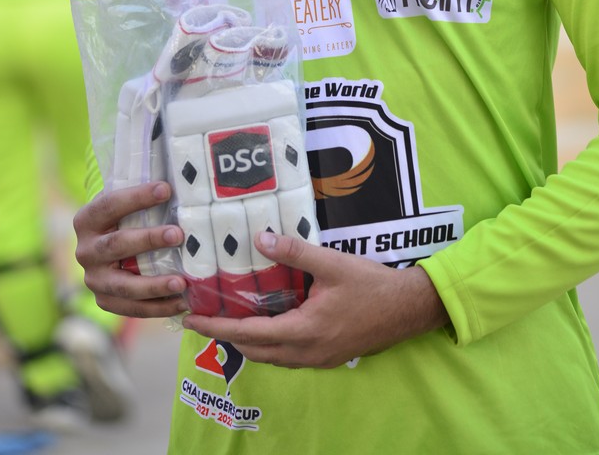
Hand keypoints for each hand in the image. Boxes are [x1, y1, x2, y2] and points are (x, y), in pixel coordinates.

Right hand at [73, 182, 188, 318]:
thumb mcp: (123, 206)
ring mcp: (93, 279)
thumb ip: (142, 196)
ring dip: (153, 284)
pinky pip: (131, 308)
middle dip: (148, 240)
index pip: (110, 205)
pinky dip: (157, 307)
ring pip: (123, 285)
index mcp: (86, 220)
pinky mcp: (104, 300)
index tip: (166, 189)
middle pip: (116, 245)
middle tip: (178, 235)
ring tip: (181, 282)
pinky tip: (182, 303)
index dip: (137, 197)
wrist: (103, 250)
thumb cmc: (123, 219)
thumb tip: (179, 179)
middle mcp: (84, 251)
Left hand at [182, 230, 448, 368]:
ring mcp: (318, 359)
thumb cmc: (371, 284)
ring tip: (231, 319)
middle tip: (206, 316)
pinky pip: (289, 356)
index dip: (217, 327)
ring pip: (272, 357)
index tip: (190, 321)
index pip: (248, 334)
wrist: (408, 309)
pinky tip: (270, 323)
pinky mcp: (328, 356)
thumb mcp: (332, 263)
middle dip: (227, 336)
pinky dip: (271, 343)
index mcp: (304, 331)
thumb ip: (296, 252)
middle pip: (256, 351)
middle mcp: (306, 352)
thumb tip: (261, 239)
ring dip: (249, 341)